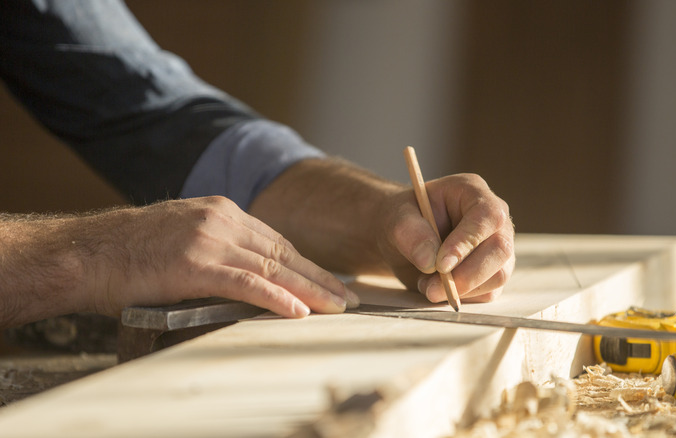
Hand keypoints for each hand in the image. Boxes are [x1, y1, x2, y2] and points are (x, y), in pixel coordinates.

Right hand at [83, 196, 357, 317]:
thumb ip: (217, 246)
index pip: (276, 241)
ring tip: (336, 307)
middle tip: (348, 297)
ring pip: (273, 267)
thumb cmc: (130, 250)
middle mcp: (222, 220)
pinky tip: (298, 311)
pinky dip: (276, 298)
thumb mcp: (183, 235)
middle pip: (283, 252)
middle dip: (319, 277)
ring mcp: (209, 240)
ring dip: (310, 289)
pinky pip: (246, 283)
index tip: (329, 281)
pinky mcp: (195, 265)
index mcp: (222, 211)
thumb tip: (247, 270)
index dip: (306, 264)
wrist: (87, 251)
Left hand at [376, 174, 514, 303]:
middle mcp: (493, 220)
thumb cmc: (403, 220)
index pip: (487, 215)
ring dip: (462, 289)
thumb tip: (430, 261)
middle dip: (467, 274)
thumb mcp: (396, 218)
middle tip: (432, 288)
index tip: (441, 265)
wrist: (403, 239)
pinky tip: (437, 288)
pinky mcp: (492, 273)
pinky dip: (462, 297)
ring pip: (498, 275)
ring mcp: (497, 247)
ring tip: (427, 285)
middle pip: (500, 249)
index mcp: (472, 192)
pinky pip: (488, 292)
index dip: (467, 241)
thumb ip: (410, 233)